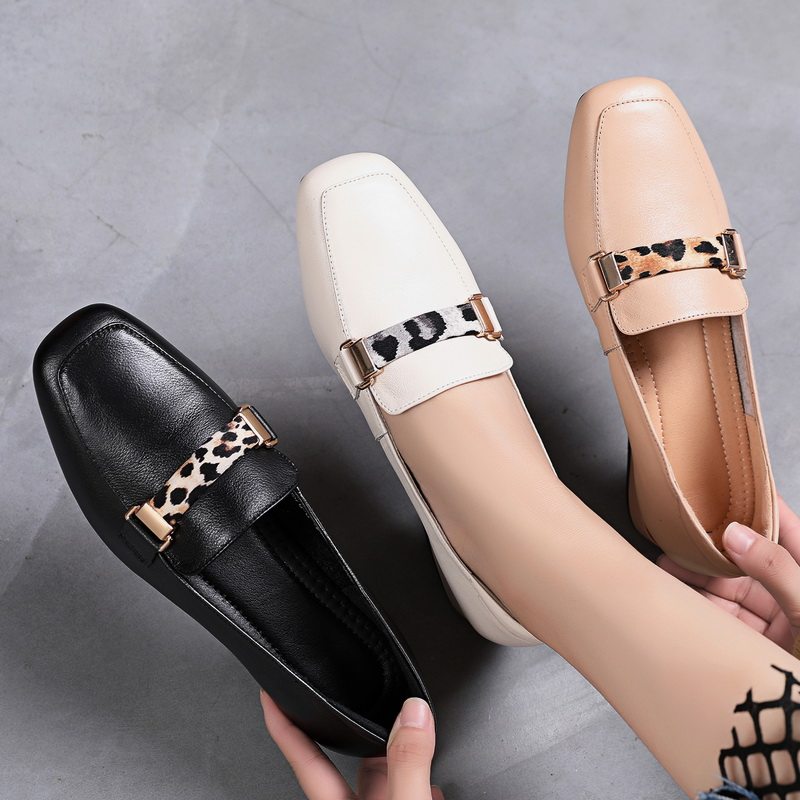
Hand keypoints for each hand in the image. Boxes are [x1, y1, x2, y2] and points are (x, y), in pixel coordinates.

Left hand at [260, 692, 443, 799]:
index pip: (302, 756)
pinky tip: (434, 782)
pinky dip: (423, 781)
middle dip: (369, 728)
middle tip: (378, 697)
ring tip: (417, 731)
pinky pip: (410, 791)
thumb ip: (407, 763)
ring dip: (404, 756)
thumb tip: (413, 713)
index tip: (270, 692)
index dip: (283, 722)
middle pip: (354, 759)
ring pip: (387, 775)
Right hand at [659, 496, 799, 652]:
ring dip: (697, 575)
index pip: (785, 527)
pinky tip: (676, 594)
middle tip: (679, 533)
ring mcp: (773, 619)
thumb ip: (778, 570)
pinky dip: (696, 604)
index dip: (756, 504)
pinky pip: (720, 617)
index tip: (725, 485)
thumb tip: (737, 533)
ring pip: (728, 586)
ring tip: (667, 564)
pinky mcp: (753, 643)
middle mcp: (791, 592)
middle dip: (711, 545)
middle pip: (746, 557)